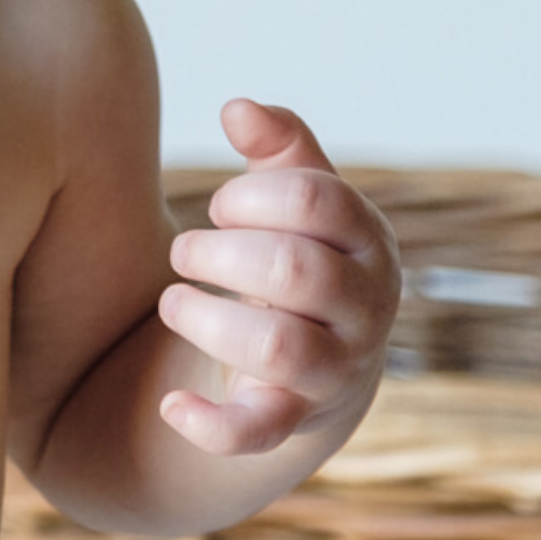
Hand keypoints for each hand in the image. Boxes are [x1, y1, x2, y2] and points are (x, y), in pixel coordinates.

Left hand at [157, 99, 399, 456]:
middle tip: (182, 250)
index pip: (319, 202)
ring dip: (206, 318)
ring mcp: (335, 369)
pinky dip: (212, 425)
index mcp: (369, 241)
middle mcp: (365, 307)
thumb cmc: (300, 251)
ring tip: (173, 301)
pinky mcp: (294, 420)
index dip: (252, 195)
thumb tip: (237, 107)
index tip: (220, 207)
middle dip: (222, 252)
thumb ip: (277, 144)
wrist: (318, 359)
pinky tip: (171, 405)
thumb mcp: (296, 194)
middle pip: (297, 272)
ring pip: (279, 348)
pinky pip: (259, 432)